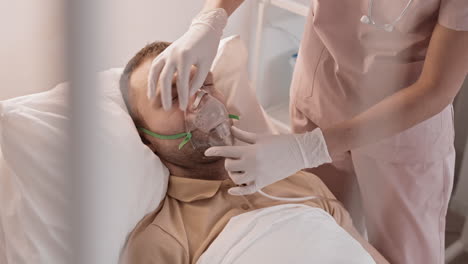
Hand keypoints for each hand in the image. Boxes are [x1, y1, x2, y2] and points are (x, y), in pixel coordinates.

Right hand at [147, 8, 227, 110]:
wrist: (203, 29)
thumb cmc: (208, 47)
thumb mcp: (207, 64)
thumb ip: (197, 80)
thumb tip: (189, 94)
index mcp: (185, 57)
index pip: (182, 82)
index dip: (183, 96)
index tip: (183, 108)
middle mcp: (173, 55)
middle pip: (165, 79)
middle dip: (165, 95)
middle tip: (166, 109)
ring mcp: (167, 52)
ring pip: (155, 71)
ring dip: (152, 86)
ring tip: (152, 99)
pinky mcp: (165, 52)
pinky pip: (155, 66)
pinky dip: (152, 77)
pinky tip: (152, 86)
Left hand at [205, 127, 331, 194]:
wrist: (298, 153)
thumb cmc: (280, 142)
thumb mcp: (260, 137)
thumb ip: (243, 135)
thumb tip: (231, 128)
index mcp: (249, 150)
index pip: (226, 151)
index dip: (215, 151)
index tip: (207, 152)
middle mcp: (251, 164)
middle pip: (229, 166)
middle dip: (228, 162)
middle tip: (232, 159)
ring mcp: (257, 175)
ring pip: (236, 179)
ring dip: (233, 174)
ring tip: (237, 170)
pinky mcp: (263, 183)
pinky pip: (247, 190)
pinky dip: (238, 191)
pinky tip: (232, 189)